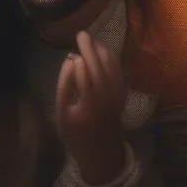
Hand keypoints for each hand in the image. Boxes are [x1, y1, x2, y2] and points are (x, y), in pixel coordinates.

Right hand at [55, 31, 126, 184]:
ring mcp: (117, 96)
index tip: (72, 49)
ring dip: (103, 51)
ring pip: (113, 67)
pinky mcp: (123, 96)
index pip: (86, 73)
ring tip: (93, 40)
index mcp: (89, 103)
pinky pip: (119, 72)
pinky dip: (113, 60)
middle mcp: (106, 97)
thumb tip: (70, 60)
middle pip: (100, 66)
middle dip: (91, 48)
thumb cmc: (77, 133)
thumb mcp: (63, 112)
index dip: (80, 58)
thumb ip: (65, 85)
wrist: (101, 152)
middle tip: (81, 34)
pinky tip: (105, 52)